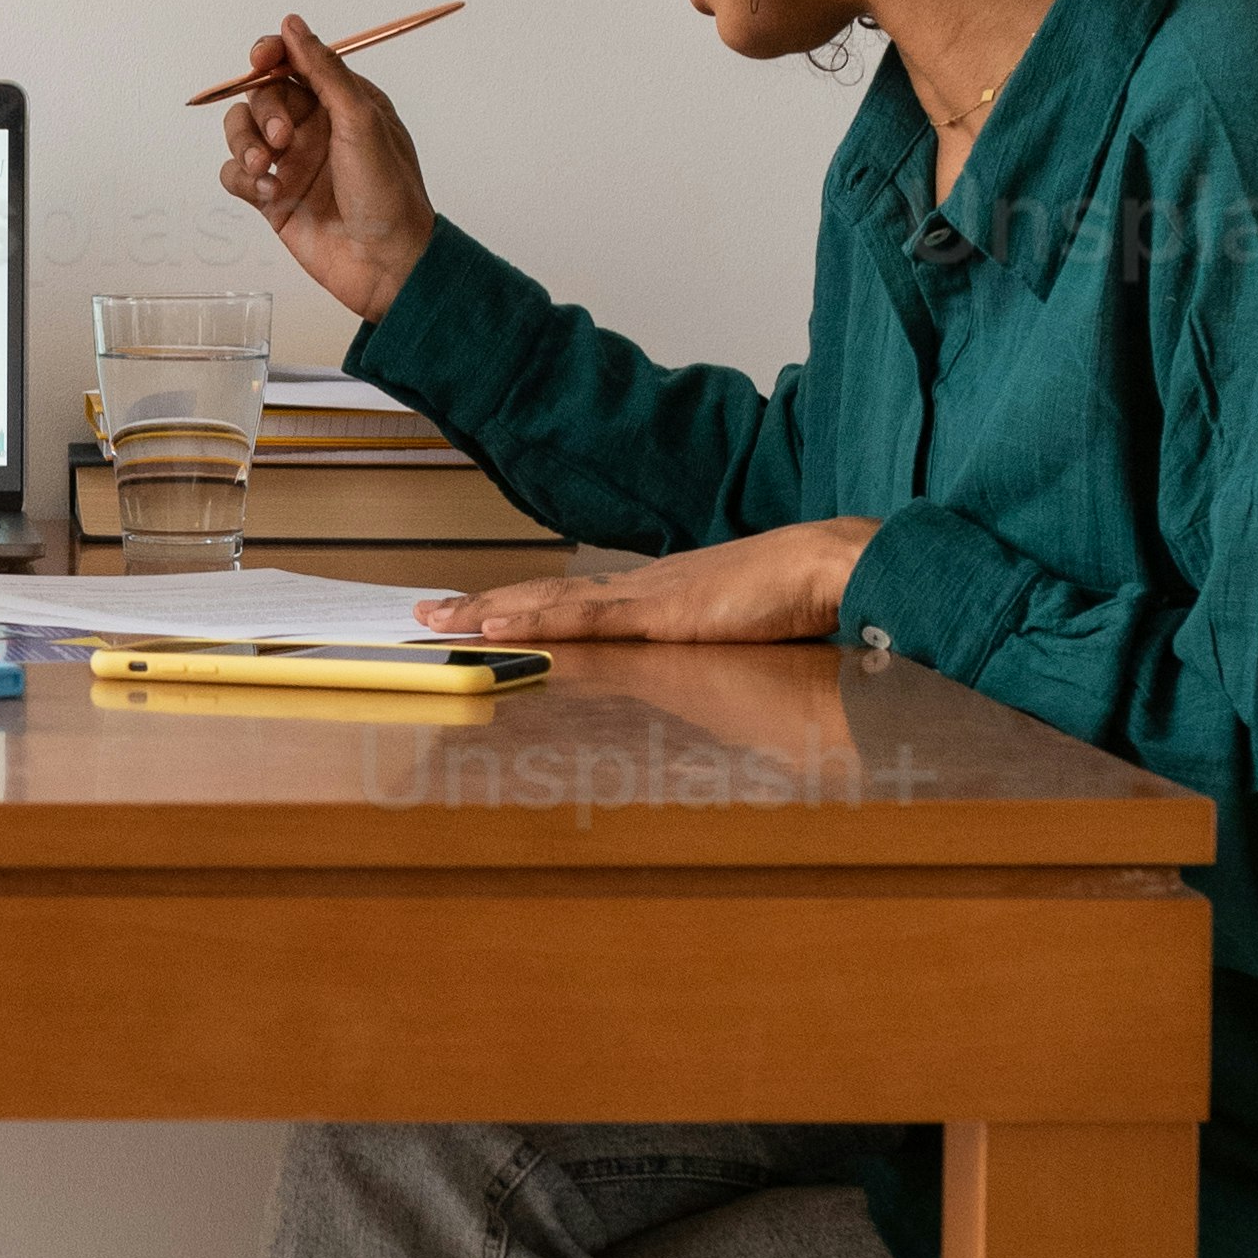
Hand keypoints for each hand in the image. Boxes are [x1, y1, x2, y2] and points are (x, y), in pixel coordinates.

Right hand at [212, 14, 433, 327]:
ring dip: (243, 143)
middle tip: (283, 138)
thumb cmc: (387, 192)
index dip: (272, 55)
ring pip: (240, 132)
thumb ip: (324, 71)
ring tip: (265, 167)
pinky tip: (268, 193)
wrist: (385, 264)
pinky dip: (242, 178)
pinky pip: (234, 173)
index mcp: (342, 102)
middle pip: (262, 95)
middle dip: (264, 111)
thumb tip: (293, 24)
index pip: (296, 62)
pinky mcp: (271, 197)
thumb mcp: (362, 120)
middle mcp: (313, 127)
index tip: (262, 59)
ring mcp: (290, 162)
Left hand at [436, 522, 876, 645]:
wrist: (831, 566)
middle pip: (545, 598)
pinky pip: (584, 620)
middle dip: (483, 606)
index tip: (476, 612)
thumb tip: (701, 691)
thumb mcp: (743, 638)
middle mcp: (639, 588)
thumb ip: (714, 654)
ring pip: (550, 605)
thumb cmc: (799, 600)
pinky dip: (533, 621)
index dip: (522, 607)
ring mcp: (646, 597)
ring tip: (438, 619)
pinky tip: (493, 624)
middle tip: (426, 614)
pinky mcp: (661, 612)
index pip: (573, 602)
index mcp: (657, 594)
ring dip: (489, 611)